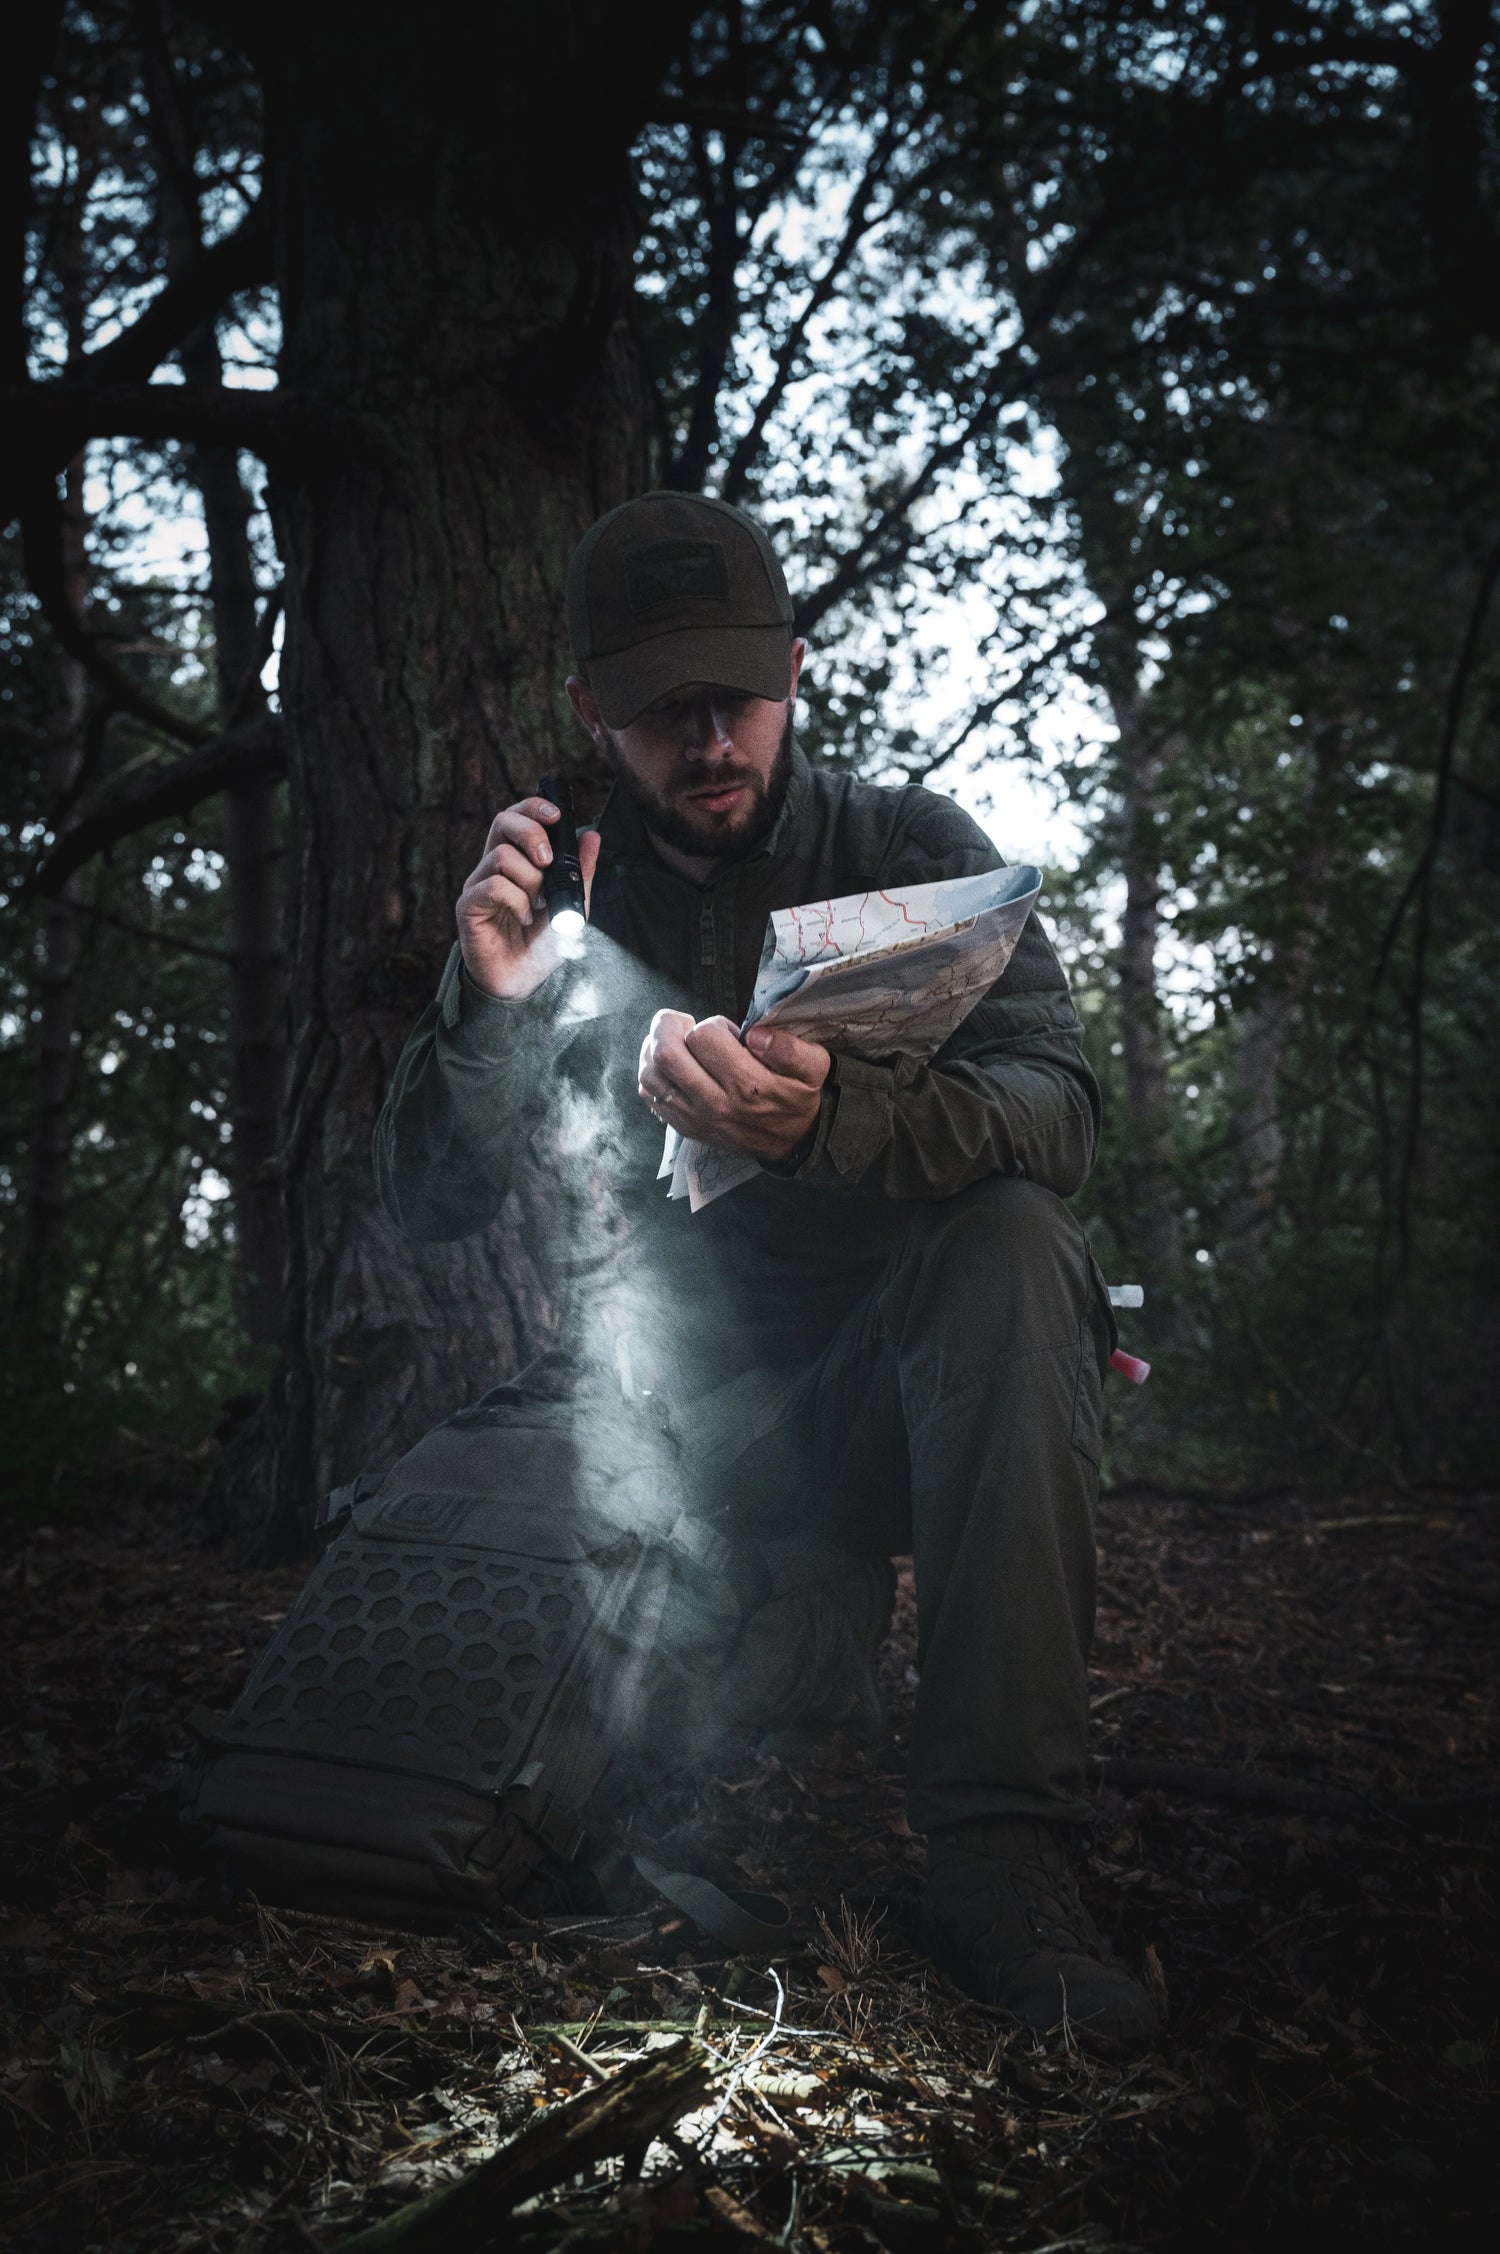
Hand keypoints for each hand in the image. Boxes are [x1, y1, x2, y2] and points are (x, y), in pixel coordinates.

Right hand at [456, 796, 602, 999]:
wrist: (524, 980)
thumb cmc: (542, 942)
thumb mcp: (571, 904)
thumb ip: (580, 871)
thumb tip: (593, 836)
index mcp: (516, 859)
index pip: (518, 817)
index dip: (534, 808)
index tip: (557, 815)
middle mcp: (493, 865)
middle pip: (503, 821)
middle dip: (531, 834)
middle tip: (547, 861)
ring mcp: (478, 883)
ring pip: (502, 856)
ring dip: (530, 880)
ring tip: (538, 905)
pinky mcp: (468, 905)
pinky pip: (493, 885)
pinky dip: (516, 900)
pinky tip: (524, 918)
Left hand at [637, 1011, 830, 1161]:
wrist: (791, 1141)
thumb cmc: (797, 1096)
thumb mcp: (813, 1067)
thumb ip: (790, 1048)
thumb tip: (755, 1035)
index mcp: (747, 1085)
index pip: (704, 1038)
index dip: (713, 1024)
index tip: (726, 1032)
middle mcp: (715, 1103)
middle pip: (667, 1055)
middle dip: (669, 1027)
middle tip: (684, 1023)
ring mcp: (695, 1117)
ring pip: (650, 1075)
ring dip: (654, 1048)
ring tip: (672, 1040)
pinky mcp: (684, 1125)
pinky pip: (649, 1095)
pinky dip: (650, 1071)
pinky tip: (667, 1062)